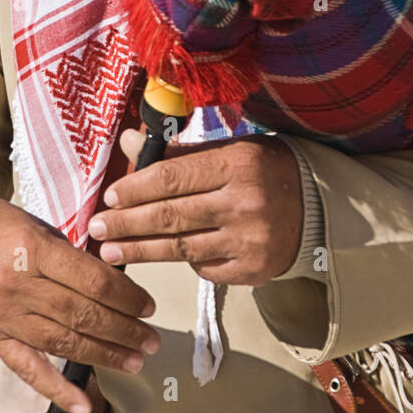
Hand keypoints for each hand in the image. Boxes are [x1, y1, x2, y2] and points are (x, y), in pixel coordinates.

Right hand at [0, 192, 159, 412]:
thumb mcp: (29, 220)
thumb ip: (66, 249)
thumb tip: (109, 273)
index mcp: (30, 249)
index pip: (91, 280)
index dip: (125, 296)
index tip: (147, 304)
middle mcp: (16, 286)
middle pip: (82, 315)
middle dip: (124, 330)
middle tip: (152, 339)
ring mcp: (2, 316)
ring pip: (63, 344)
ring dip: (104, 356)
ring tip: (135, 360)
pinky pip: (28, 369)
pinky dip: (57, 390)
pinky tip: (84, 405)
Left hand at [86, 132, 302, 285]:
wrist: (315, 206)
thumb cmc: (261, 170)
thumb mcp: (226, 150)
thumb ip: (177, 153)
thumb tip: (129, 142)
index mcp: (238, 164)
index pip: (173, 177)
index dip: (136, 188)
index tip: (110, 197)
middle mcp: (246, 203)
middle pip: (171, 216)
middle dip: (127, 224)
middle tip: (97, 229)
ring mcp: (251, 240)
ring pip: (181, 249)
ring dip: (140, 251)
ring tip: (110, 252)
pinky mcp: (254, 270)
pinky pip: (204, 269)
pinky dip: (181, 263)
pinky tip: (160, 257)